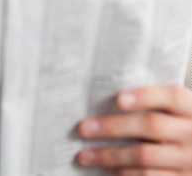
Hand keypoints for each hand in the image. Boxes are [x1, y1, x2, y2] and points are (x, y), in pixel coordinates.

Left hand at [77, 84, 191, 173]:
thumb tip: (112, 98)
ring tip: (85, 155)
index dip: (145, 96)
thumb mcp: (178, 111)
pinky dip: (124, 173)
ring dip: (110, 156)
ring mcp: (188, 161)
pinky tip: (107, 169)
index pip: (170, 96)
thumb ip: (157, 103)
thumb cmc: (182, 125)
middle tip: (84, 128)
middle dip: (113, 126)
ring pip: (144, 157)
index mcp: (191, 108)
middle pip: (151, 126)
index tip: (118, 99)